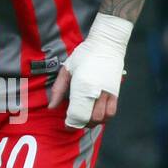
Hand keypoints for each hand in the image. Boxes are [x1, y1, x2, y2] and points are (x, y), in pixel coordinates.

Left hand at [48, 13, 132, 127]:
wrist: (106, 44)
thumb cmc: (84, 55)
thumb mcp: (67, 69)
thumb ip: (58, 89)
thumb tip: (51, 107)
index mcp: (82, 85)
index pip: (77, 113)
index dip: (71, 123)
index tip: (67, 124)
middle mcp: (96, 91)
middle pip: (91, 119)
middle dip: (82, 123)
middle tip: (76, 120)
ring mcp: (108, 93)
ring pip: (103, 118)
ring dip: (94, 122)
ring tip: (87, 118)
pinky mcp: (116, 92)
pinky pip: (112, 112)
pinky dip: (105, 117)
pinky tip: (98, 114)